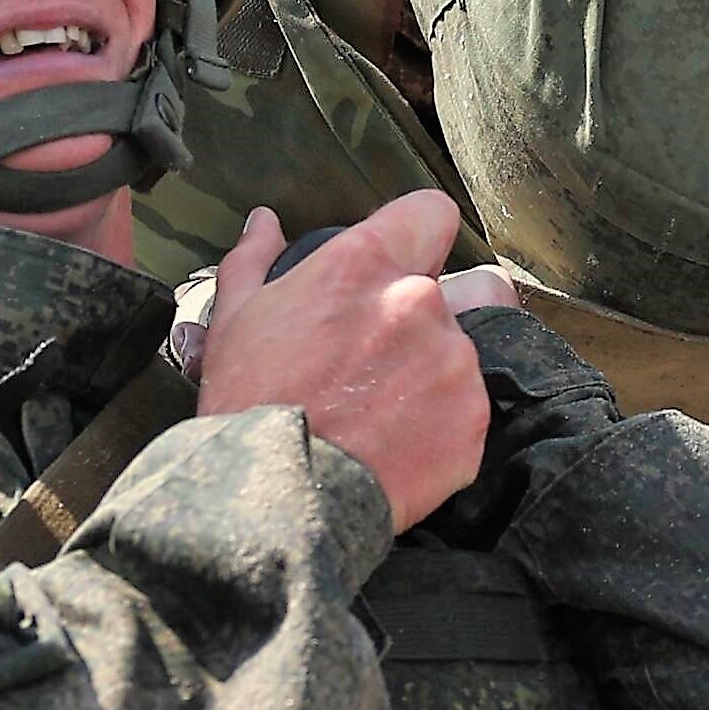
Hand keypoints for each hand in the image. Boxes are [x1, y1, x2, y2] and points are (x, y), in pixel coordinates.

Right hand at [198, 191, 488, 531]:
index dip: (421, 236)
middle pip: (467, 286)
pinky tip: (400, 442)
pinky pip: (470, 409)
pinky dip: (444, 425)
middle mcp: (418, 301)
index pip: (432, 213)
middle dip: (440, 313)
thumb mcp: (235, 319)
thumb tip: (265, 222)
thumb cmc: (249, 402)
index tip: (412, 259)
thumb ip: (257, 258)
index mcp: (365, 264)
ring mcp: (453, 361)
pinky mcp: (472, 418)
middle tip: (393, 354)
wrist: (274, 496)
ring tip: (389, 408)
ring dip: (440, 372)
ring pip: (468, 351)